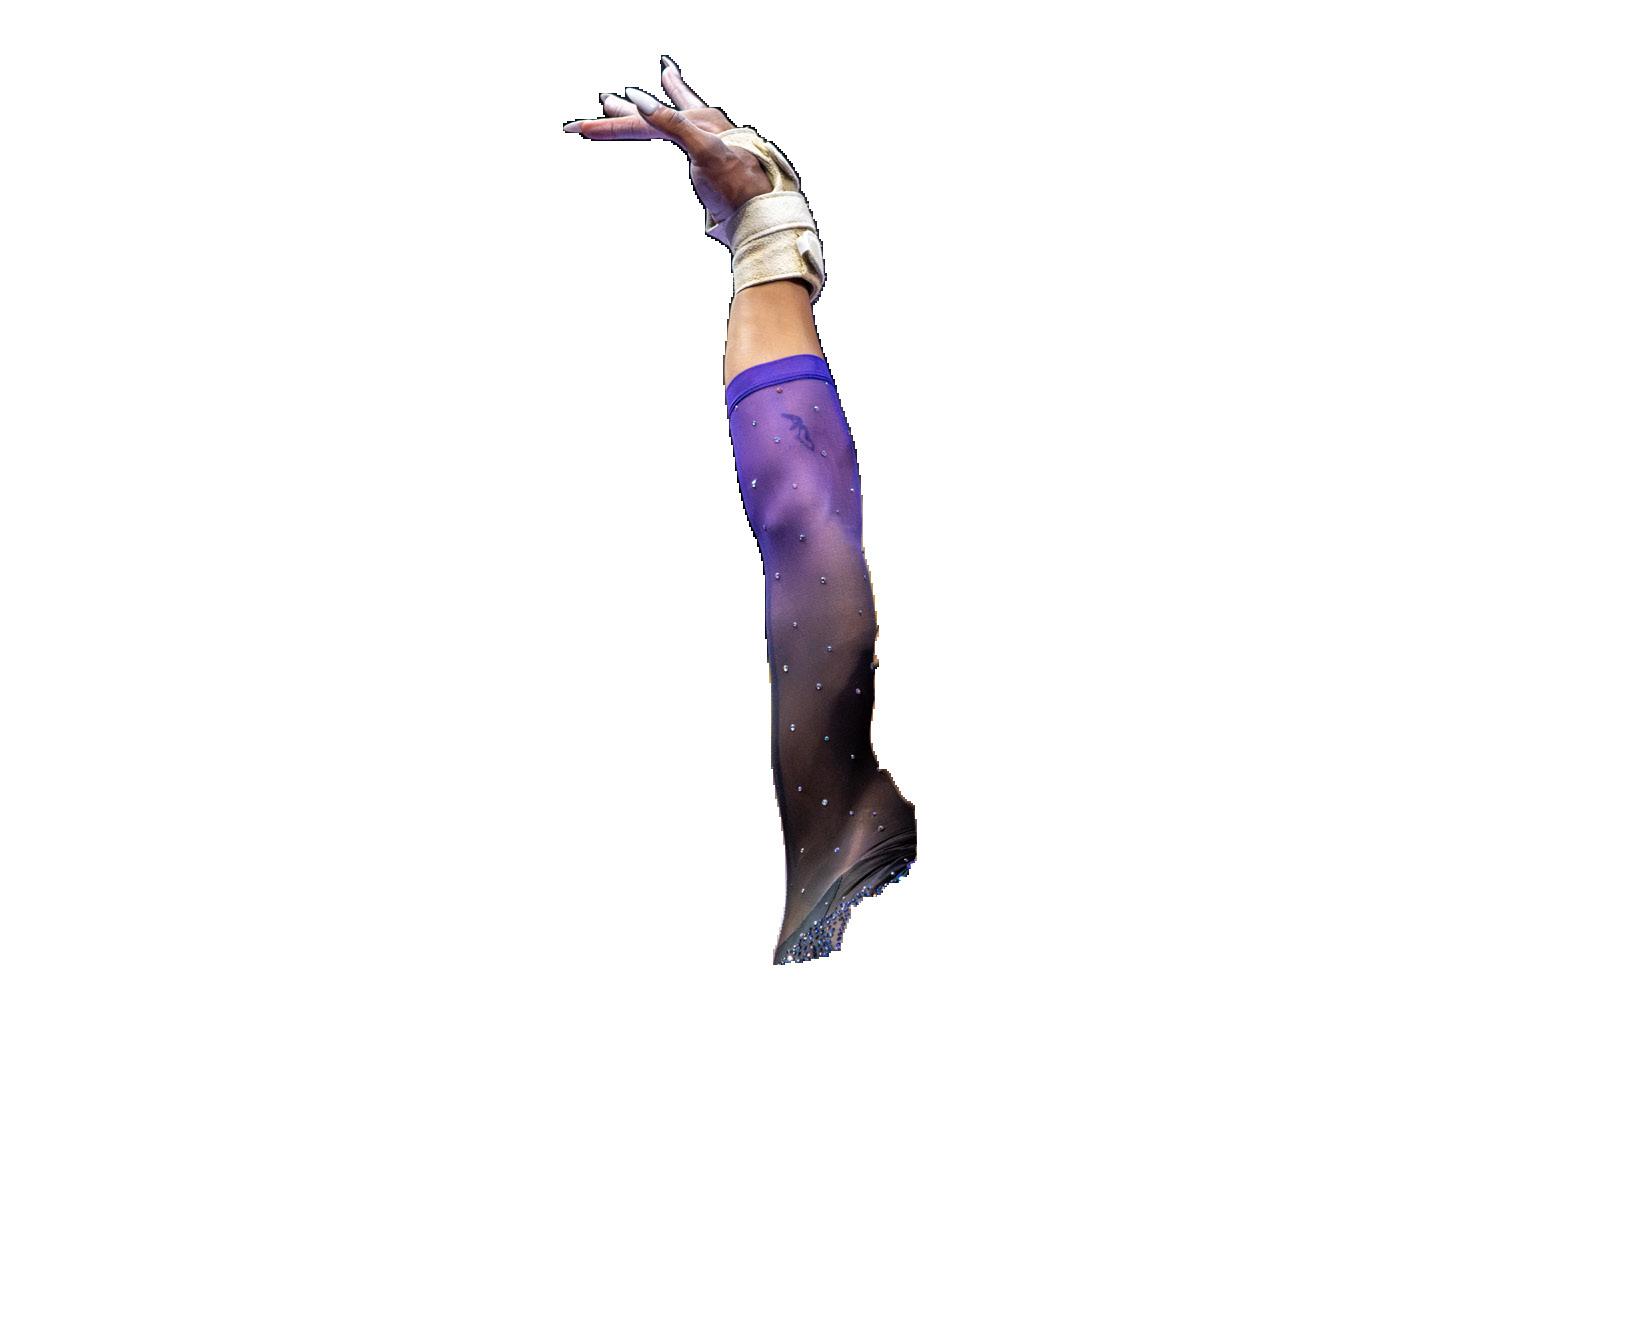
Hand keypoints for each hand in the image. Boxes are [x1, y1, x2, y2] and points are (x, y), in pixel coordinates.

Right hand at [561, 56, 773, 225]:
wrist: (767, 213)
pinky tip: (671, 102)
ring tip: (625, 92)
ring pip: (666, 118)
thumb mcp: (707, 152)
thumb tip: (639, 100)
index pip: (644, 122)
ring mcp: (706, 139)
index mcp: (697, 120)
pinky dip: (673, 109)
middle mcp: (701, 124)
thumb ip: (673, 124)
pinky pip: (684, 126)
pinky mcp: (711, 156)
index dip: (612, 125)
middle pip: (652, 114)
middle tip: (600, 102)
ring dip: (643, 108)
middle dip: (622, 112)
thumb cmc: (743, 185)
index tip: (581, 127)